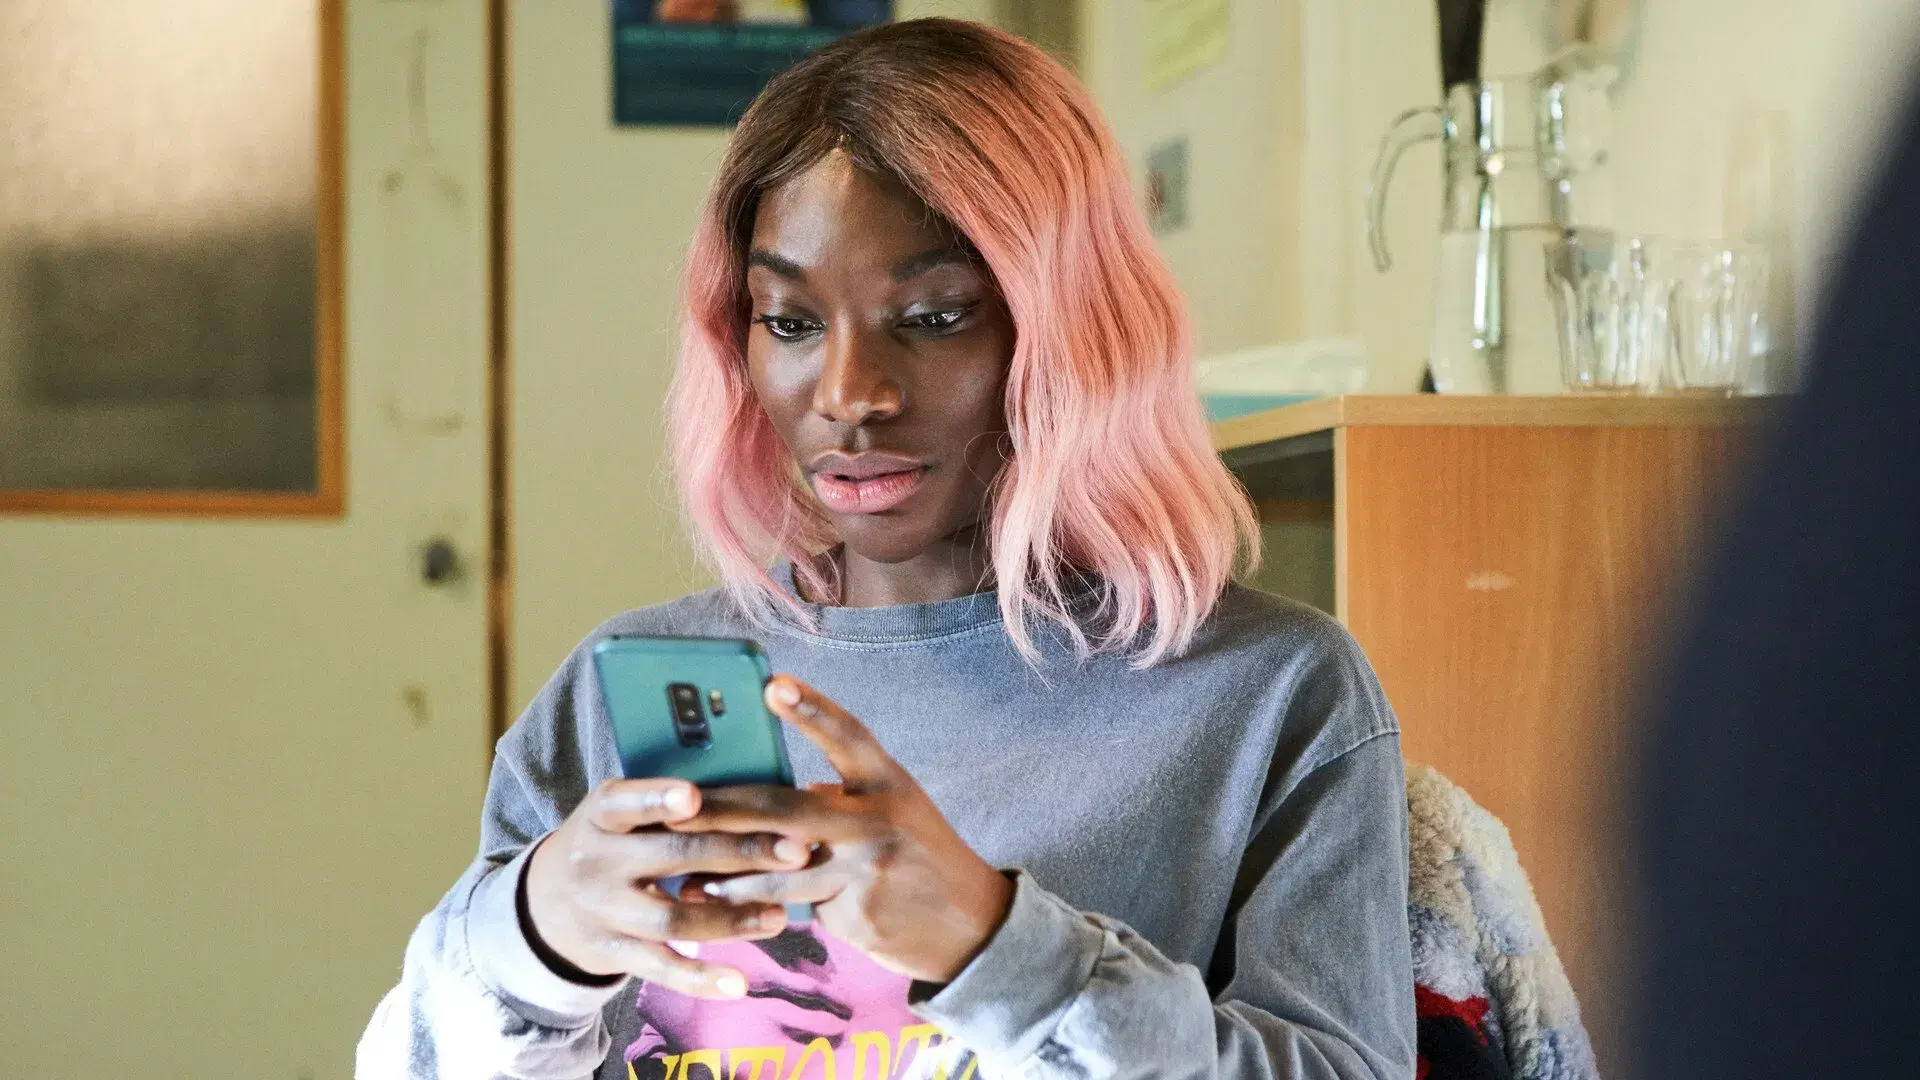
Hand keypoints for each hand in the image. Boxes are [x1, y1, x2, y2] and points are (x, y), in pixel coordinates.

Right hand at [524, 777, 810, 996]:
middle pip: (671, 856)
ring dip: (731, 919)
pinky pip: (660, 967)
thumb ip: (666, 803)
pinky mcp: (613, 951)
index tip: (694, 798)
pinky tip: (739, 983)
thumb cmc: (611, 839)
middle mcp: (597, 860)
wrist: (546, 900)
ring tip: (780, 916)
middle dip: (739, 852)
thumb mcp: (620, 810)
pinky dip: (700, 979)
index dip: (658, 800)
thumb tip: (755, 790)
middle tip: (798, 851)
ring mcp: (604, 910)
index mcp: (602, 812)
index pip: (627, 802)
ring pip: (670, 919)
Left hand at [671, 676, 1014, 983]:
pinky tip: (723, 911)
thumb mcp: (891, 812)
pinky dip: (758, 909)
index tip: (772, 684)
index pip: (849, 735)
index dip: (811, 708)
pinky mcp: (856, 916)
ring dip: (726, 876)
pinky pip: (793, 909)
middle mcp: (880, 822)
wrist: (970, 927)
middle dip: (725, 809)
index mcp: (890, 783)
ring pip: (778, 870)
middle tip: (679, 807)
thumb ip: (837, 799)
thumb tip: (759, 796)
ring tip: (685, 877)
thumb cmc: (915, 856)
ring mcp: (867, 871)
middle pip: (788, 808)